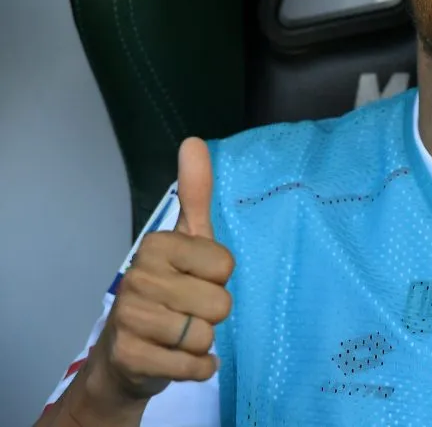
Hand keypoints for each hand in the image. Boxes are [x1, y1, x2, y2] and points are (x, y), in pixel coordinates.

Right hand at [91, 137, 234, 403]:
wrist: (126, 354)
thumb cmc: (167, 289)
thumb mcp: (187, 239)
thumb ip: (195, 194)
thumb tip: (194, 142)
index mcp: (157, 245)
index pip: (225, 265)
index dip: (219, 278)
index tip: (198, 279)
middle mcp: (139, 277)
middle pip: (220, 303)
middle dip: (212, 313)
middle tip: (189, 310)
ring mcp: (131, 318)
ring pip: (206, 335)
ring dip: (202, 341)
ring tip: (181, 334)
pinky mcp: (131, 357)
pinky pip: (194, 366)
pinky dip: (198, 368)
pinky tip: (182, 358)